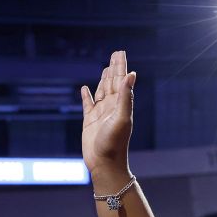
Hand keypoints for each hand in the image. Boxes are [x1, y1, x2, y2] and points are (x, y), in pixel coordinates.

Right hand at [81, 50, 136, 175]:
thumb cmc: (115, 143)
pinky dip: (86, 96)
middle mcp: (112, 107)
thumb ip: (126, 96)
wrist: (104, 164)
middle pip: (112, 82)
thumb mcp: (122, 117)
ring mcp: (100, 114)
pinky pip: (88, 104)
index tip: (120, 52)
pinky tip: (85, 89)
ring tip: (105, 68)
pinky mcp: (89, 121)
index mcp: (120, 104)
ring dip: (103, 79)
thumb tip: (132, 74)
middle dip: (113, 68)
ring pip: (102, 91)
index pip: (121, 80)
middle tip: (115, 53)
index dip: (120, 65)